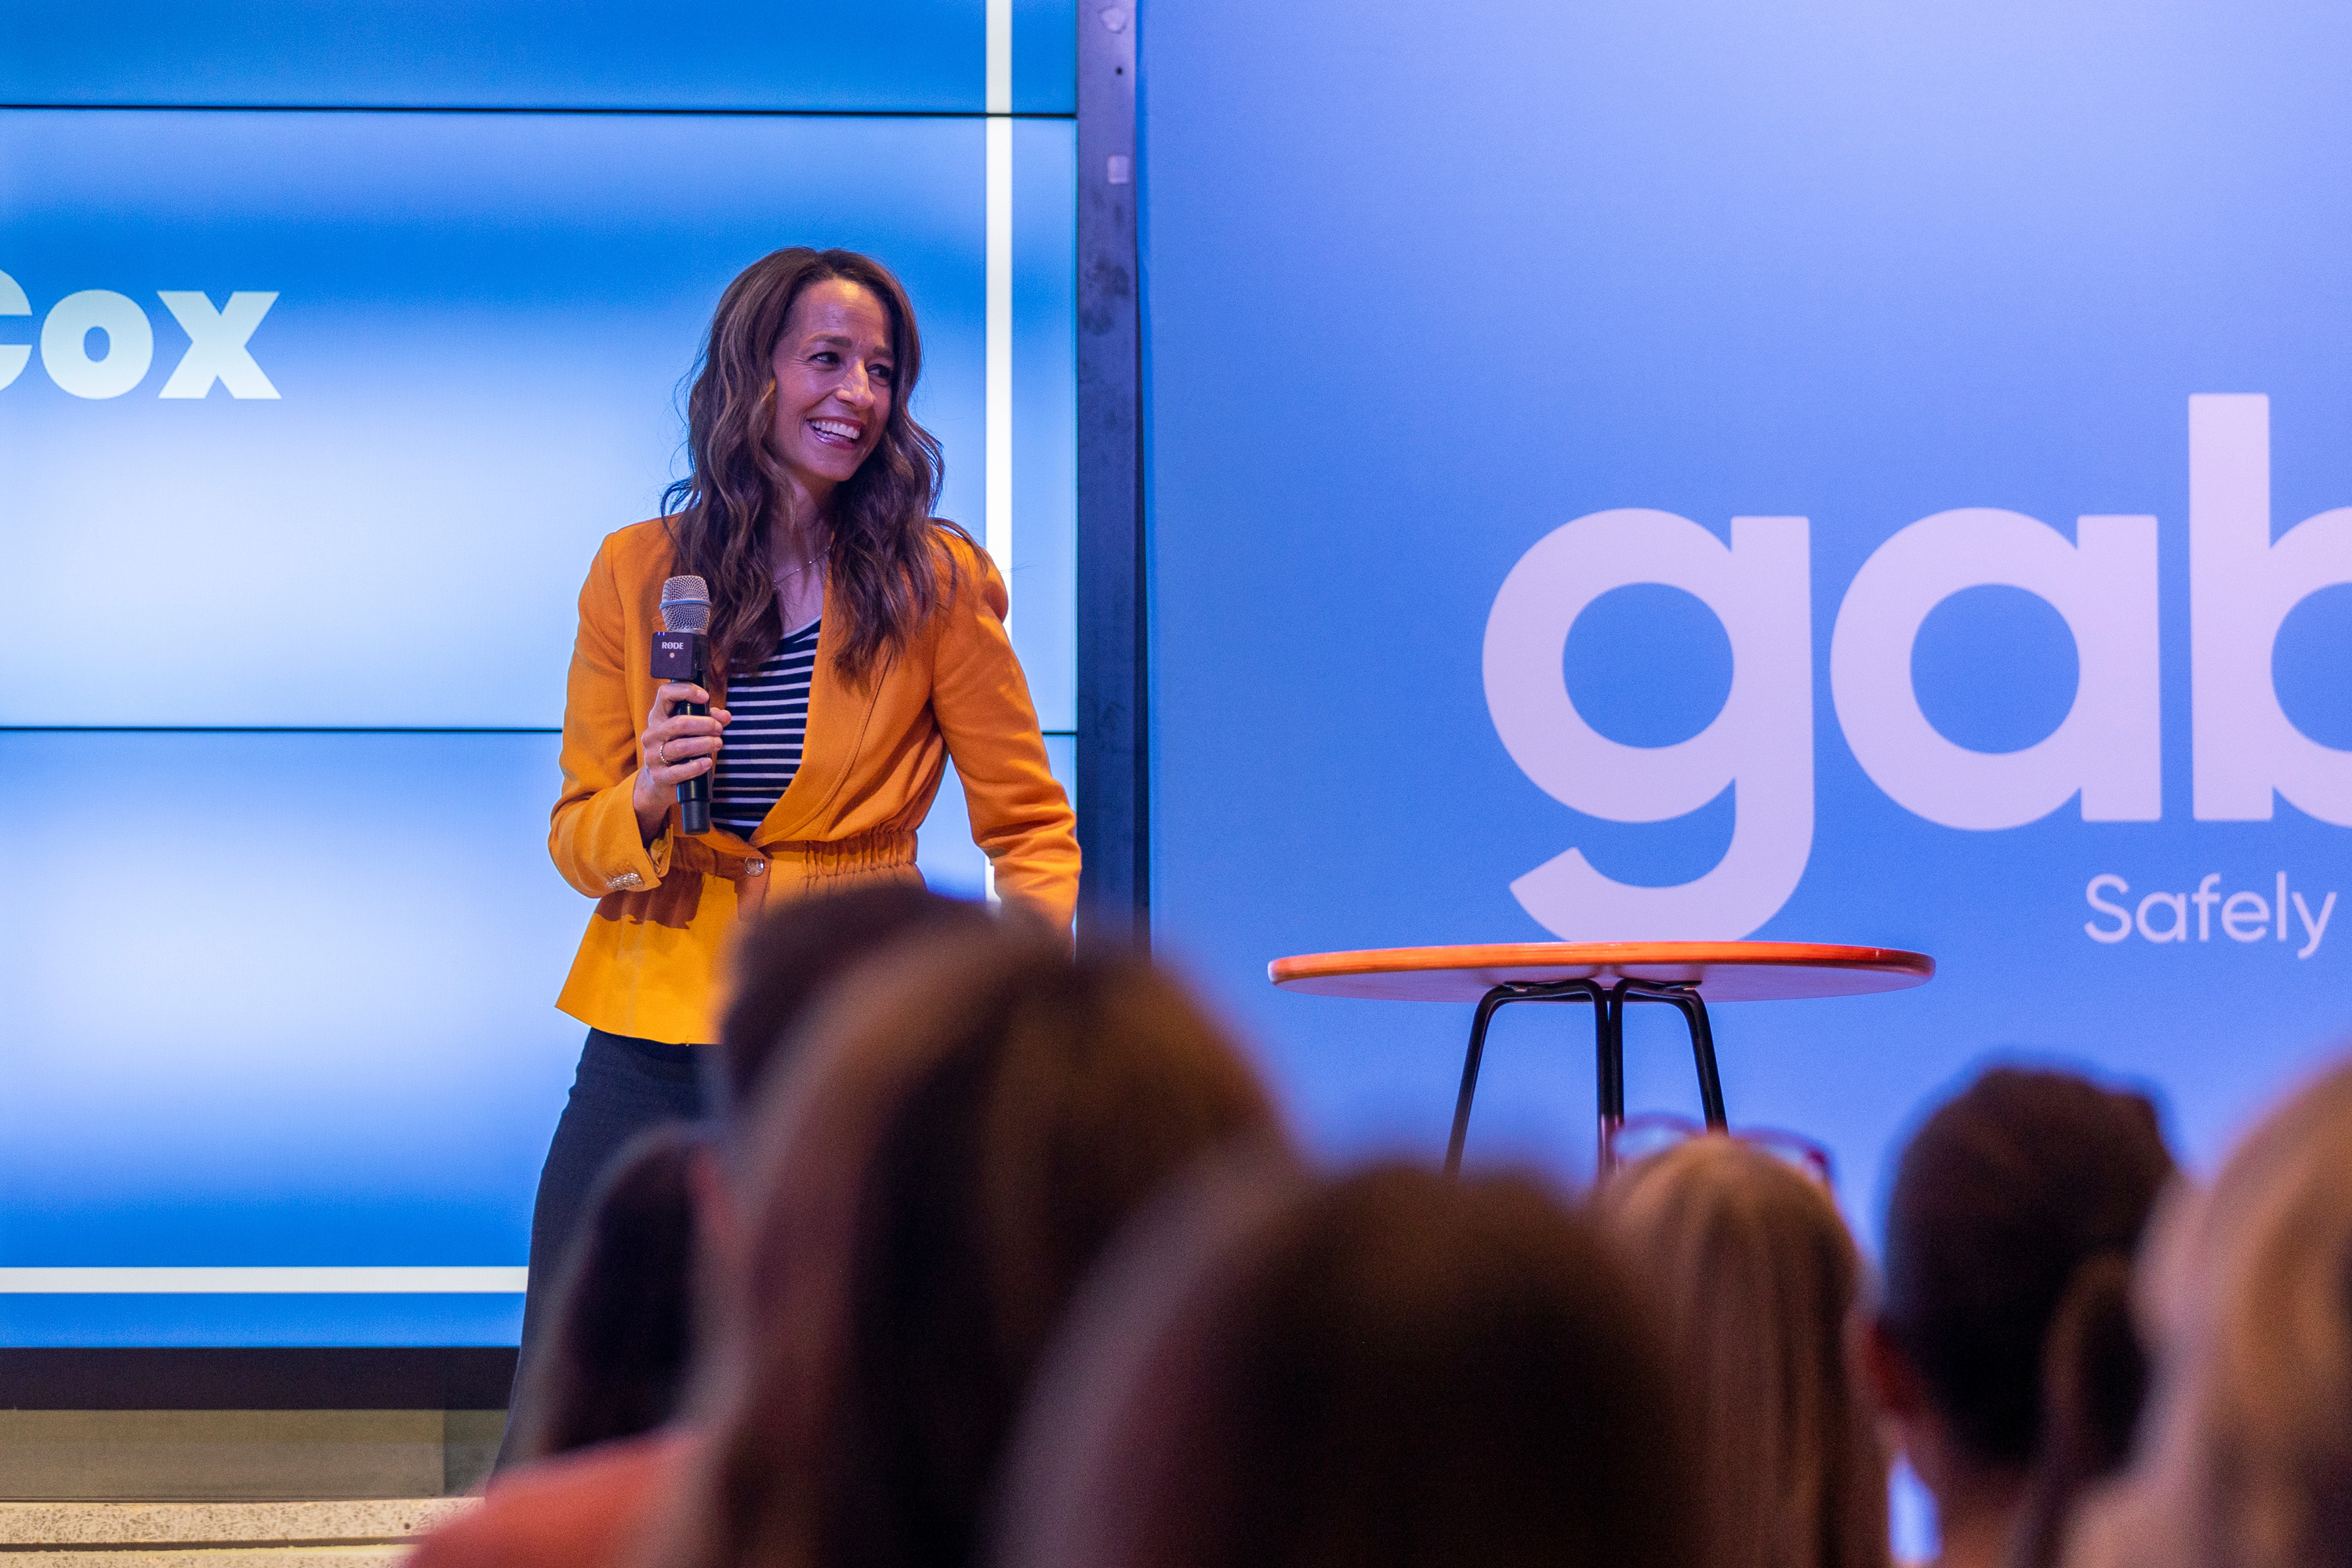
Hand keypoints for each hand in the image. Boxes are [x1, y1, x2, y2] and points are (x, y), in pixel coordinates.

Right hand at [632, 681, 731, 841]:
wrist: (659, 782)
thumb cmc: (679, 749)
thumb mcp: (691, 731)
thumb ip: (709, 719)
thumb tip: (725, 716)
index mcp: (658, 717)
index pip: (665, 693)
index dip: (686, 691)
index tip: (705, 696)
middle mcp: (652, 734)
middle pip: (678, 722)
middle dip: (704, 724)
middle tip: (718, 728)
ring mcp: (652, 756)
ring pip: (680, 746)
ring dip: (704, 744)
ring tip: (718, 744)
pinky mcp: (658, 776)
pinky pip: (677, 771)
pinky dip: (695, 766)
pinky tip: (707, 763)